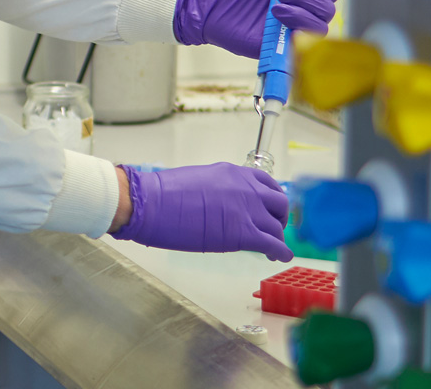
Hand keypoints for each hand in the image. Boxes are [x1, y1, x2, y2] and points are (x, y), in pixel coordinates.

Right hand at [109, 162, 291, 259]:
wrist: (150, 203)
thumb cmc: (162, 193)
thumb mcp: (198, 181)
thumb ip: (218, 190)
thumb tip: (221, 205)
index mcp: (233, 173)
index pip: (266, 184)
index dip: (270, 200)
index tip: (268, 210)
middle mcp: (246, 188)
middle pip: (278, 204)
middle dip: (279, 218)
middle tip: (272, 229)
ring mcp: (247, 210)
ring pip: (276, 227)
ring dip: (277, 238)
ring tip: (272, 250)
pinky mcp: (242, 233)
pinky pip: (272, 244)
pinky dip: (280, 252)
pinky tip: (279, 258)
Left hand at [172, 0, 340, 57]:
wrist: (212, 5)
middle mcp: (301, 11)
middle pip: (328, 6)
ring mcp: (293, 30)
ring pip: (321, 25)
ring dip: (300, 11)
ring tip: (274, 6)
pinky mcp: (283, 47)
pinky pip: (305, 44)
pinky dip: (297, 28)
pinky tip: (278, 18)